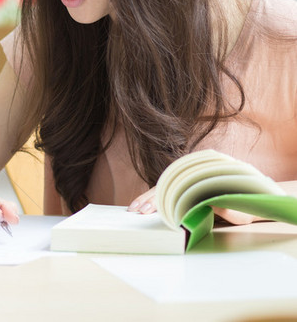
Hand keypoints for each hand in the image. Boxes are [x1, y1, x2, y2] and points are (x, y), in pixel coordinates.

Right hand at [129, 187, 255, 224]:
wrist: (253, 199)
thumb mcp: (236, 210)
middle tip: (136, 211)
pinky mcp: (185, 188)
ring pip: (163, 188)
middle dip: (149, 199)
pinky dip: (153, 198)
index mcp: (202, 177)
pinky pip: (166, 191)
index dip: (161, 199)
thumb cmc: (245, 205)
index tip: (149, 209)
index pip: (175, 187)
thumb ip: (222, 207)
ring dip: (147, 199)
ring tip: (133, 209)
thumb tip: (205, 205)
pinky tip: (143, 205)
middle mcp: (191, 175)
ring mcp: (187, 181)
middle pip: (166, 185)